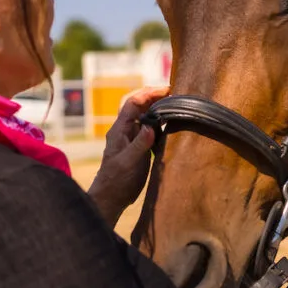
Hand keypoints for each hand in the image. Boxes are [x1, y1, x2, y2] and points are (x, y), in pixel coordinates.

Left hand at [88, 86, 169, 226]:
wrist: (112, 197)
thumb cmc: (116, 180)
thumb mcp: (127, 162)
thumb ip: (139, 144)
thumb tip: (150, 126)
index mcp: (119, 130)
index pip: (133, 103)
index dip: (148, 94)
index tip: (166, 90)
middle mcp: (125, 129)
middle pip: (139, 105)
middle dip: (154, 96)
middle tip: (174, 93)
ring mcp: (133, 137)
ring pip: (145, 115)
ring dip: (158, 107)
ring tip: (176, 103)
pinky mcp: (140, 146)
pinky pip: (150, 128)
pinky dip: (160, 121)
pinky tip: (171, 122)